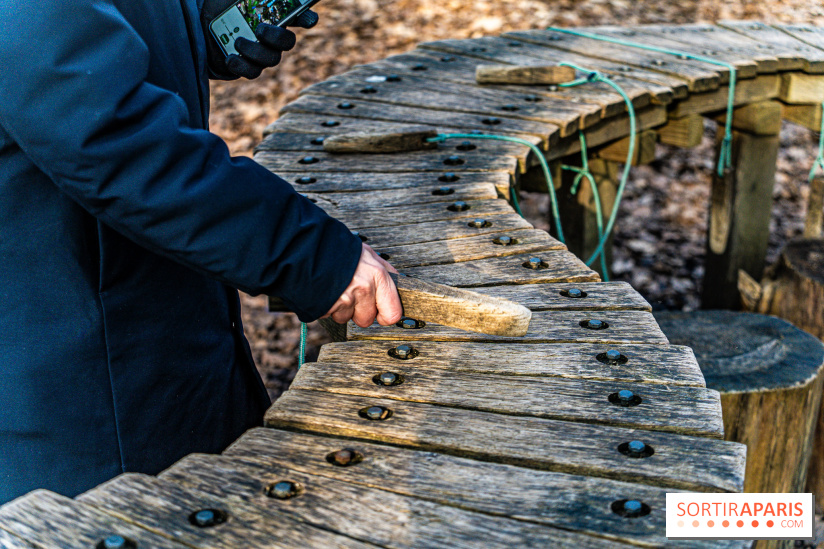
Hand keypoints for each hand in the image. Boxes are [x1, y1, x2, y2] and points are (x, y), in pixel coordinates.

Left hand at [201, 1, 318, 79]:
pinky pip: (252, 72)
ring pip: (271, 60)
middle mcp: (271, 35)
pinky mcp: (246, 67)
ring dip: (255, 51)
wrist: (193, 26)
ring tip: (238, 41)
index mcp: (273, 15)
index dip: (307, 18)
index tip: (308, 20)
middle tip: (260, 30)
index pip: (298, 16)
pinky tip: (230, 58)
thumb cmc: (216, 5)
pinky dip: (242, 66)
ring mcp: (260, 53)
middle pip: (287, 43)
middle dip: (277, 38)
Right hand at [324, 244, 402, 327]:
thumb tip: (398, 281)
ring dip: (340, 309)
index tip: (381, 313)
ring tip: (335, 290)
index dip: (385, 315)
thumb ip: (383, 269)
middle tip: (351, 295)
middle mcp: (363, 288)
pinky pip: (329, 315)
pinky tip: (325, 292)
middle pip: (367, 319)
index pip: (393, 312)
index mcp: (378, 275)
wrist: (307, 245)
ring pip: (346, 318)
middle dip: (358, 312)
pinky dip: (326, 307)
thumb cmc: (337, 248)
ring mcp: (344, 298)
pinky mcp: (326, 306)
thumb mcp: (366, 253)